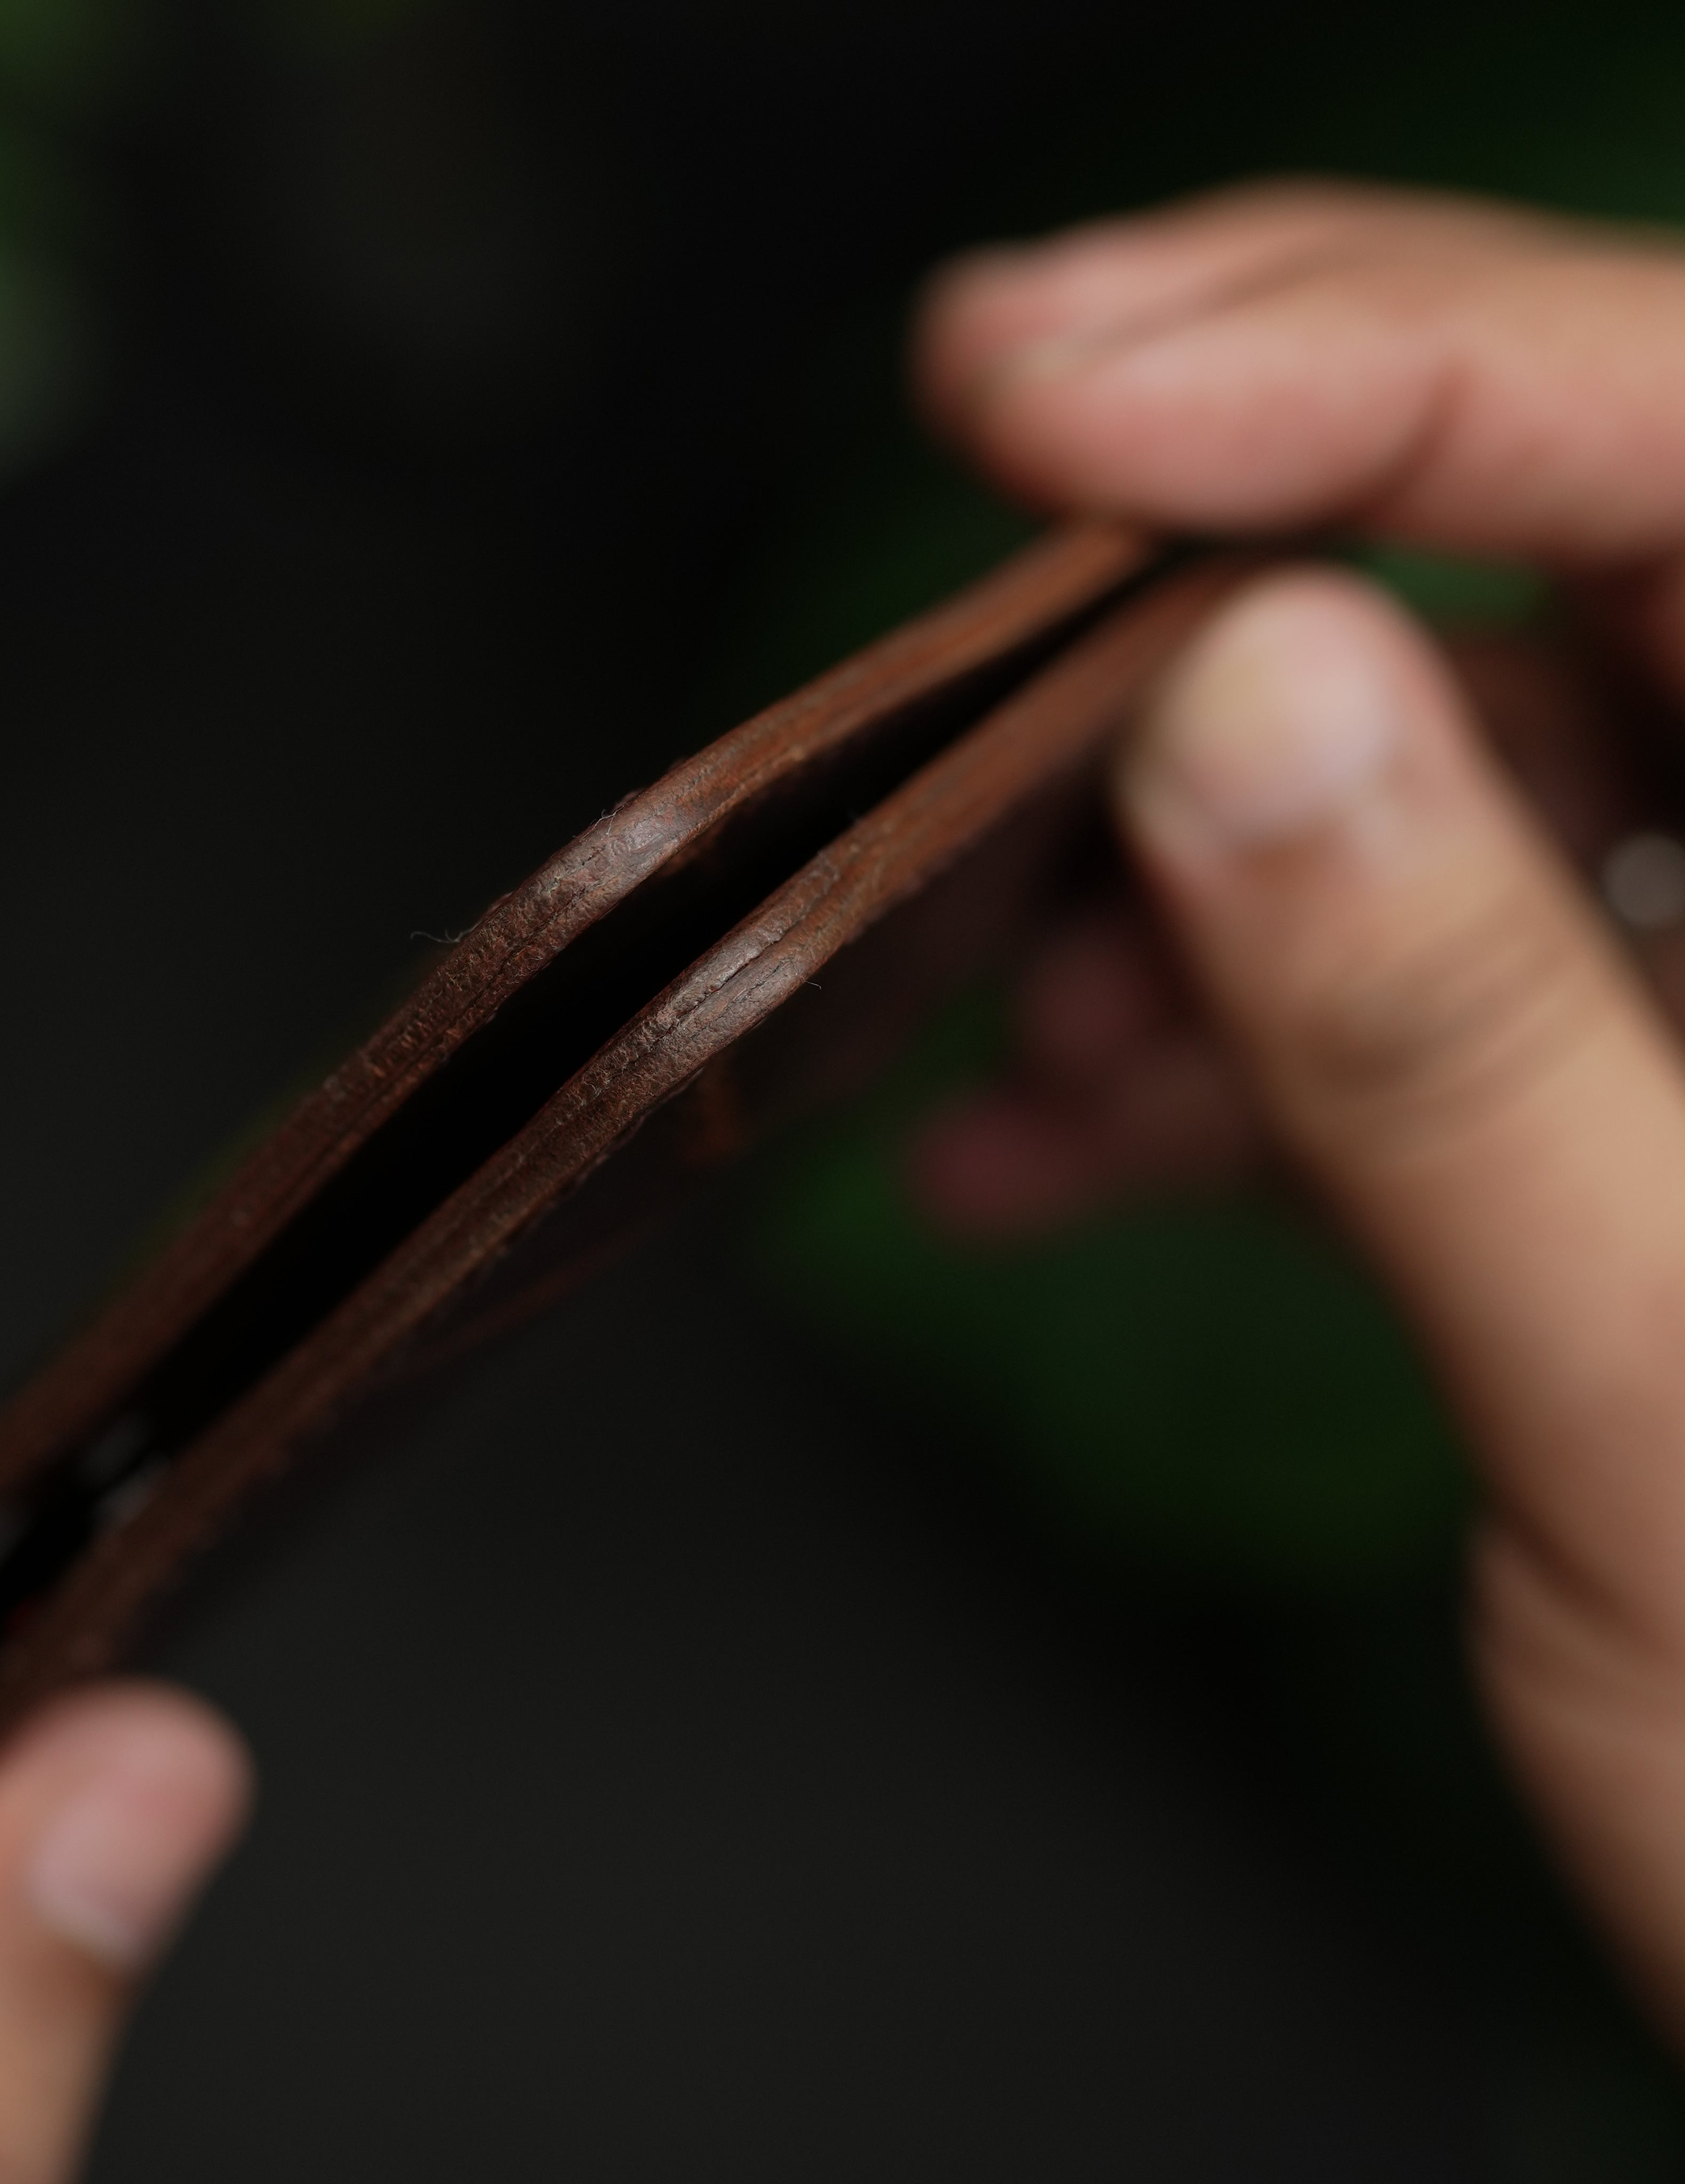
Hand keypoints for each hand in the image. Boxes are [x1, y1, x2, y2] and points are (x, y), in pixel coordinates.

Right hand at [913, 182, 1684, 2042]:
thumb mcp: (1676, 1418)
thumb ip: (1470, 1045)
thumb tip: (1246, 707)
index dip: (1349, 362)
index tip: (1039, 377)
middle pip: (1540, 556)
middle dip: (1211, 601)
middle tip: (972, 611)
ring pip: (1431, 780)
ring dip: (1171, 882)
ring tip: (998, 1022)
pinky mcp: (1638, 1089)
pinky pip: (1403, 977)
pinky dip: (1207, 1045)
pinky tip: (1046, 1143)